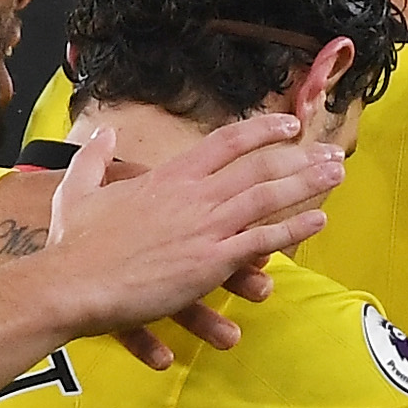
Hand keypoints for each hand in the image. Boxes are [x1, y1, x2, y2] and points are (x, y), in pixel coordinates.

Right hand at [29, 110, 341, 358]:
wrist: (70, 283)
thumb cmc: (73, 244)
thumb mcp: (77, 191)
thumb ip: (93, 159)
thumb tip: (101, 132)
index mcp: (168, 177)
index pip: (224, 142)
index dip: (260, 129)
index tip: (288, 124)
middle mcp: (193, 195)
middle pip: (258, 165)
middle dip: (299, 156)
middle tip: (331, 152)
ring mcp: (204, 228)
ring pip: (268, 198)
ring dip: (307, 185)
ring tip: (337, 177)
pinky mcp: (208, 264)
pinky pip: (260, 242)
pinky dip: (292, 230)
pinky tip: (317, 222)